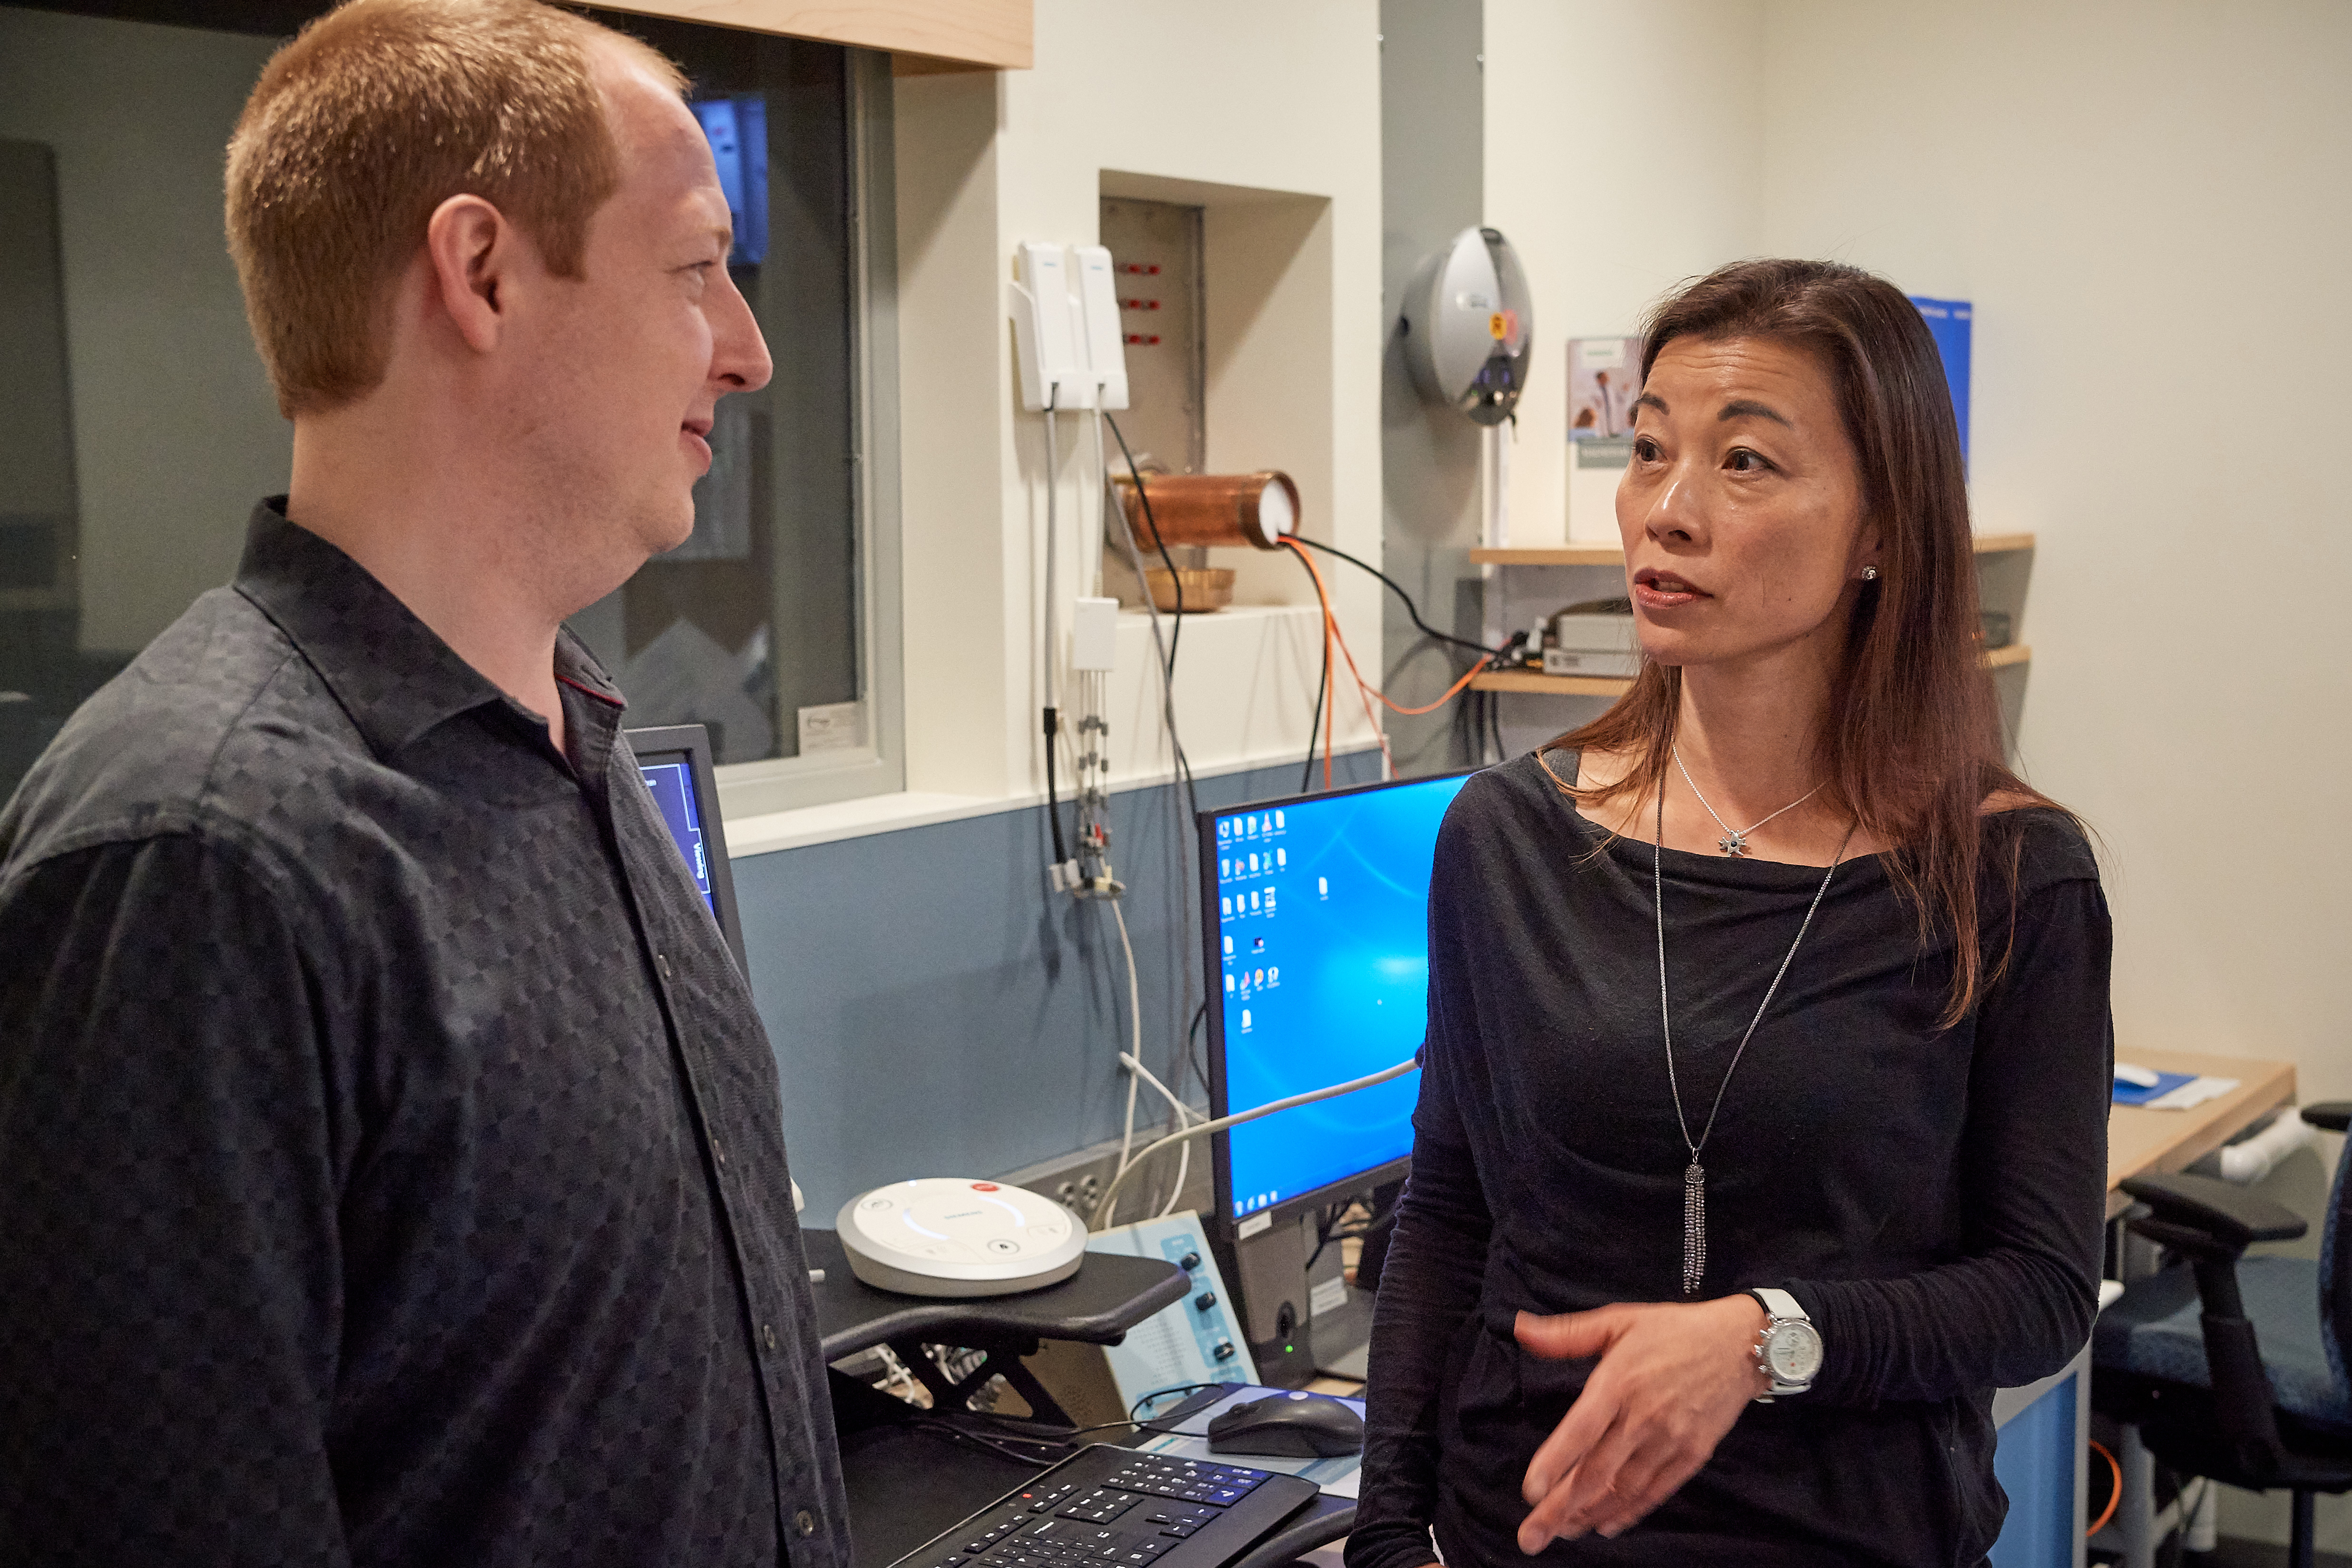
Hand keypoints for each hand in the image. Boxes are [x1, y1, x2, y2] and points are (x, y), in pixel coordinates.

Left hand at [1512, 1295, 1766, 1549]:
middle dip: (1560, 1508)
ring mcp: (1670, 1439)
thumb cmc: (1673, 1330)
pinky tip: (1605, 1526)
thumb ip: (1567, 1333)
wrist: (1739, 1344)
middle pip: (1597, 1471)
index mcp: (1620, 1382)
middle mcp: (1643, 1416)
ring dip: (1589, 1514)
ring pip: (1624, 1488)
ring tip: (1560, 1533)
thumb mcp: (1617, 1320)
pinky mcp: (1693, 1455)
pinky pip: (1656, 1491)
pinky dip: (1630, 1512)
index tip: (1530, 1492)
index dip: (1555, 1463)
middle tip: (1531, 1537)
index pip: (1581, 1430)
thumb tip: (1520, 1328)